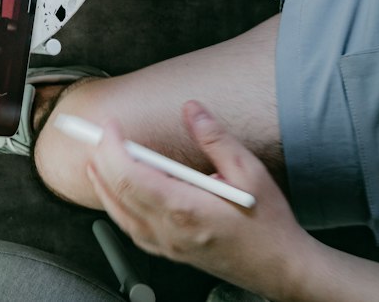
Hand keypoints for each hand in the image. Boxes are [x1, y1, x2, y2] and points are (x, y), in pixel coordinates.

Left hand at [86, 102, 311, 298]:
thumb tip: (192, 110)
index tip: (109, 125)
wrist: (283, 269)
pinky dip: (116, 207)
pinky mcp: (173, 253)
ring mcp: (169, 246)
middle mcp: (171, 231)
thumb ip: (216, 138)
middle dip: (102, 158)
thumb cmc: (269, 226)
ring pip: (120, 215)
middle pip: (119, 192)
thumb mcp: (250, 172)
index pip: (130, 176)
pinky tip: (116, 193)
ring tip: (96, 157)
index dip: (112, 147)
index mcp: (185, 209)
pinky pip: (132, 229)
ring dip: (103, 183)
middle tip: (97, 132)